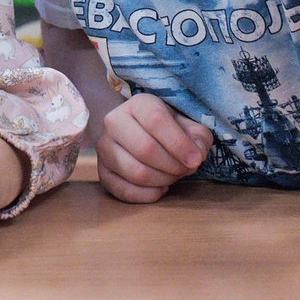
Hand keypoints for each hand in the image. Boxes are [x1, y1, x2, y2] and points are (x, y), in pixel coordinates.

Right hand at [95, 93, 211, 201]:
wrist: (140, 132)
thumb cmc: (168, 129)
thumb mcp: (188, 126)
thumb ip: (198, 138)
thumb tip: (196, 156)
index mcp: (138, 104)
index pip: (155, 120)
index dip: (179, 144)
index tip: (196, 160)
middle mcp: (114, 121)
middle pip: (145, 149)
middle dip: (173, 165)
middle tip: (186, 169)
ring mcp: (104, 147)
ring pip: (135, 172)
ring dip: (163, 180)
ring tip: (174, 176)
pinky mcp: (101, 170)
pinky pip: (124, 190)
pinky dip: (148, 195)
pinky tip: (160, 188)